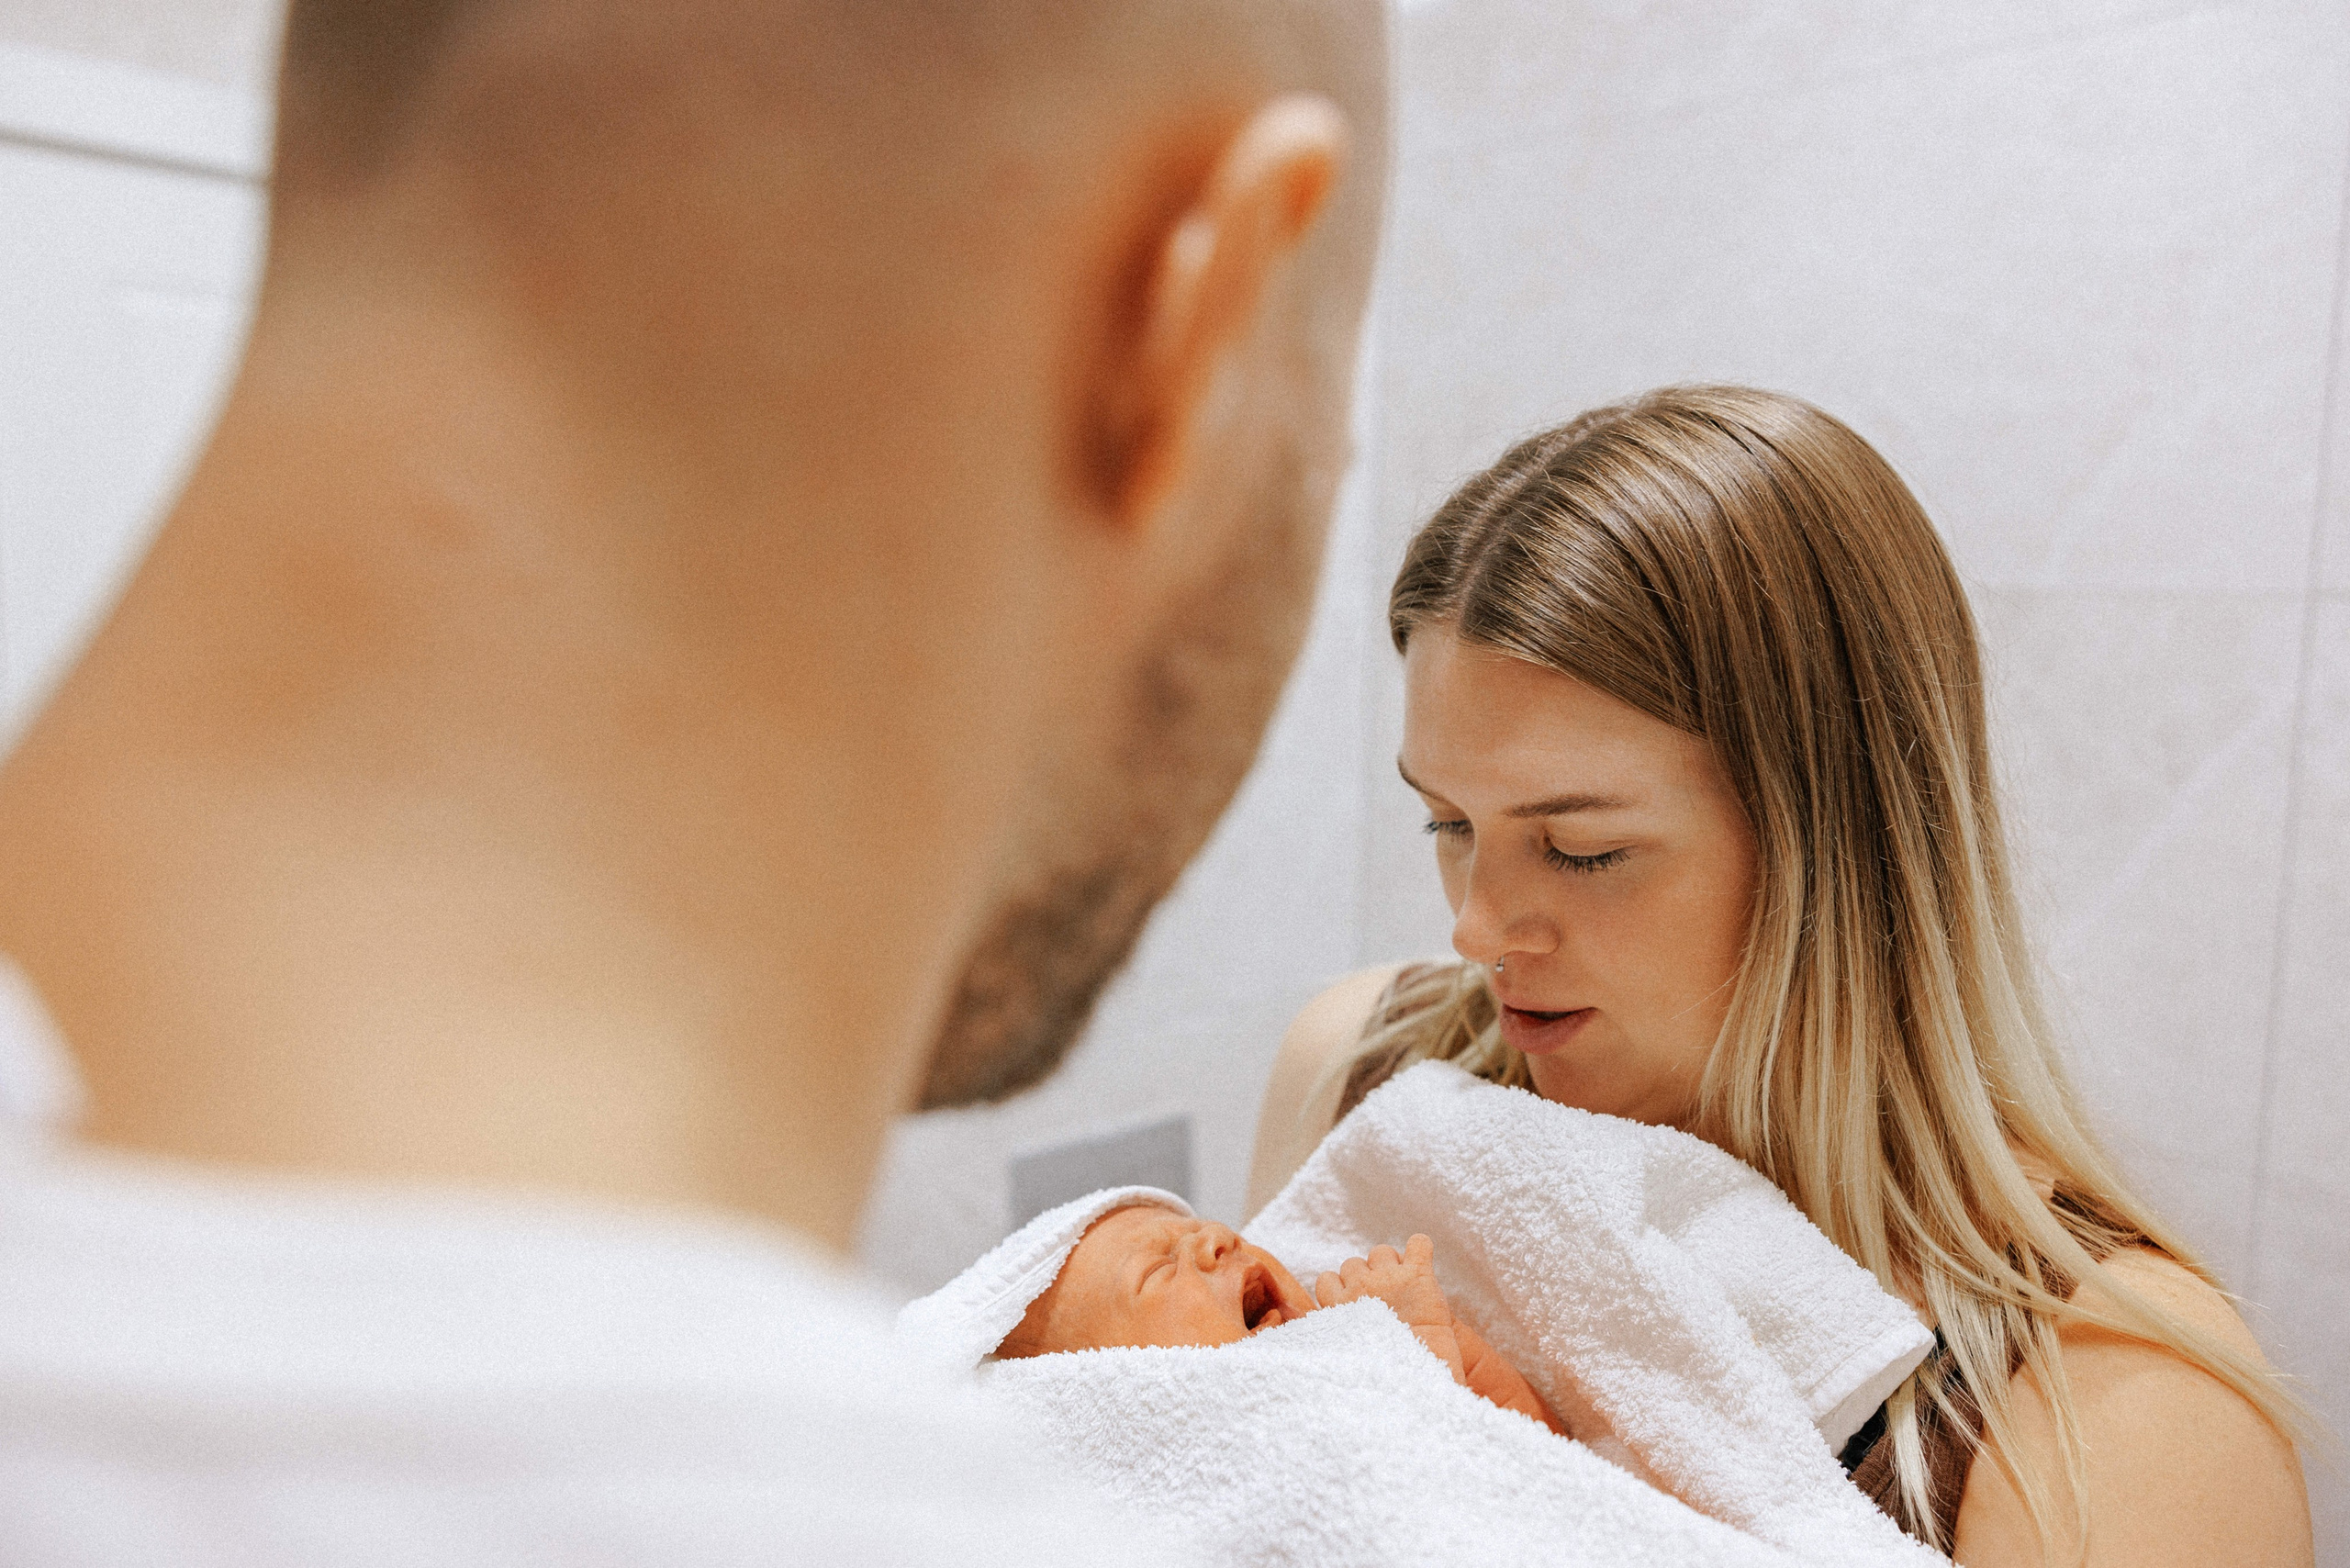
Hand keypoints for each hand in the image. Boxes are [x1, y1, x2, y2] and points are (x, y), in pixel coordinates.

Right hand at [1316, 1235, 1466, 1384]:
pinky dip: (1421, 1248)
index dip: (1342, 1288)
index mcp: (1339, 1305)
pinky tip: (1422, 1262)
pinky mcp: (1419, 1274)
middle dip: (1366, 1276)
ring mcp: (1389, 1277)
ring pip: (1381, 1252)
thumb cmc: (1382, 1370)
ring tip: (1403, 1288)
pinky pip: (1419, 1243)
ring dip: (1391, 1264)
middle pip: (1353, 1263)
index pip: (1326, 1279)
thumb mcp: (1343, 1350)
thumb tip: (1308, 1317)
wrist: (1418, 1375)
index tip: (1356, 1304)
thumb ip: (1332, 1328)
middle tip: (1383, 1299)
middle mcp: (1360, 1286)